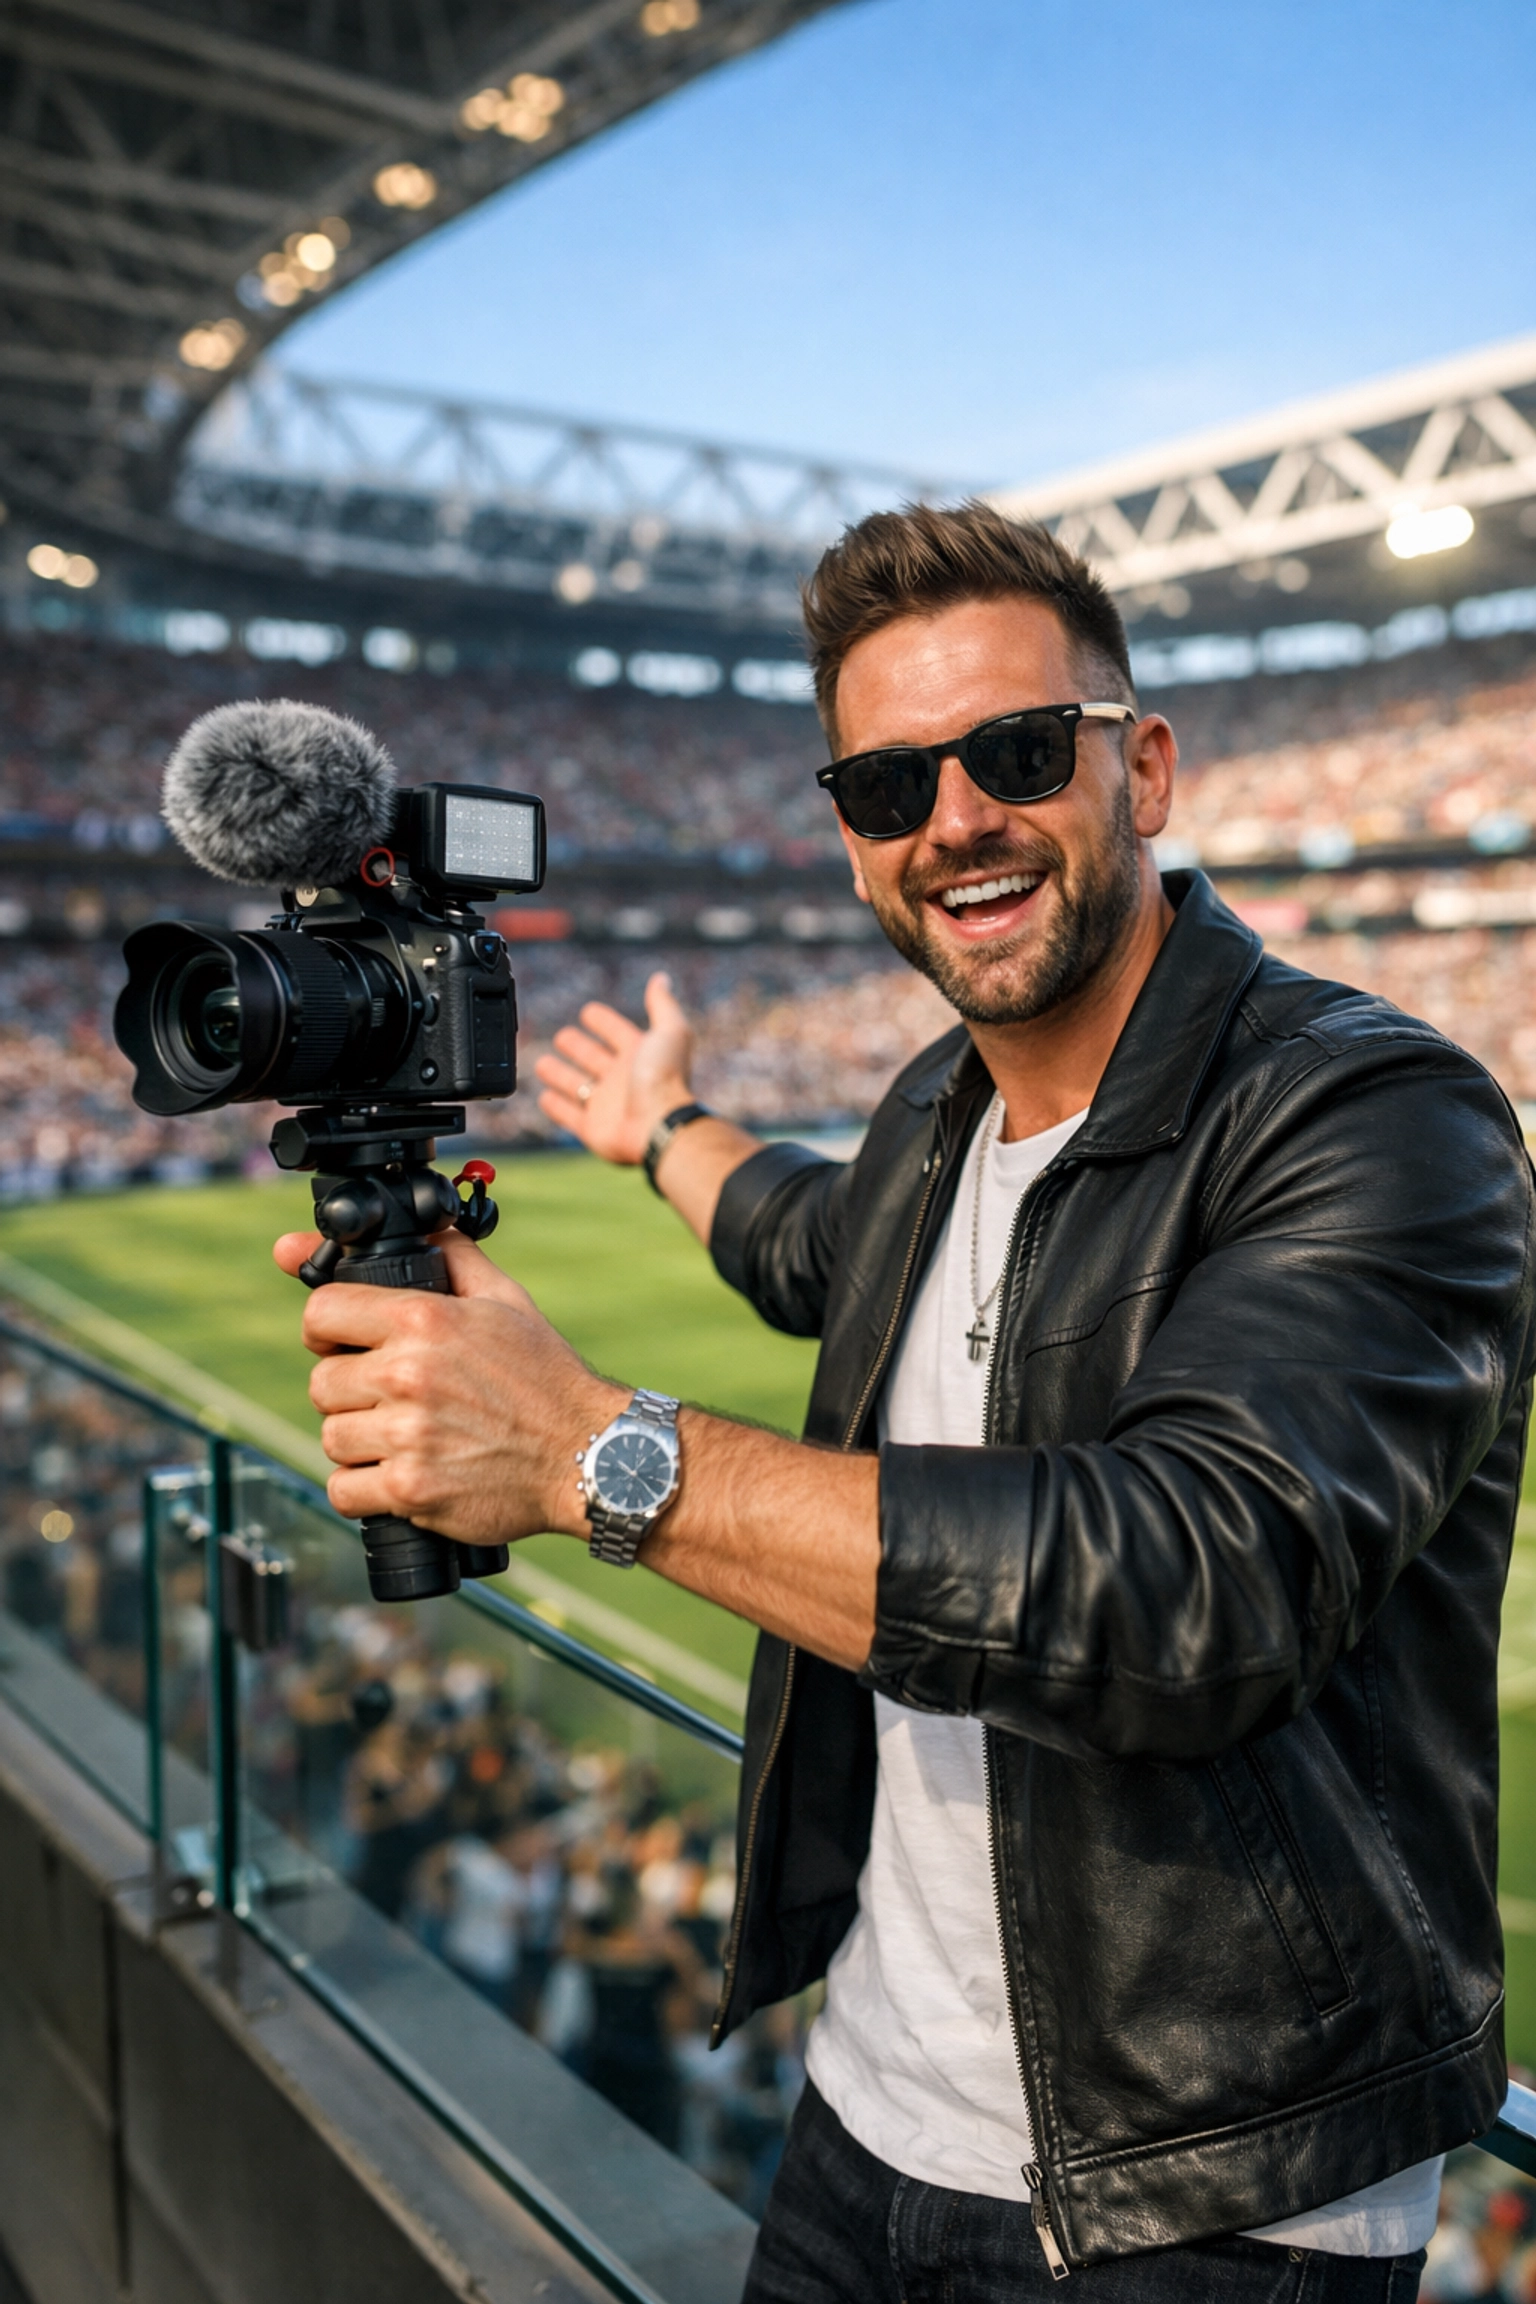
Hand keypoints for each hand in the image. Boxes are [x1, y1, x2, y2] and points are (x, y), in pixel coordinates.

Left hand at [271, 1226, 623, 1540]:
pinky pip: (344, 1490)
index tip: (340, 1341)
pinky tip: (397, 1475)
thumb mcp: (505, 1299)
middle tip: (387, 1397)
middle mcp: (409, 1374)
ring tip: (400, 1437)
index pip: (321, 1312)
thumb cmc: (547, 1378)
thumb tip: (416, 1223)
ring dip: (358, 1441)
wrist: (588, 1455)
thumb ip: (453, 1255)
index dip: (325, 1327)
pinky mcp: (410, 1490)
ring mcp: (408, 1436)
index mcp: (424, 1320)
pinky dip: (363, 1488)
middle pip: (322, 1382)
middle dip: (349, 1389)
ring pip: (332, 1437)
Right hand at [534, 970, 694, 1164]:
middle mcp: (622, 1079)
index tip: (589, 1012)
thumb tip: (661, 978)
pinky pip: (569, 1116)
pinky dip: (556, 1107)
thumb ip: (663, 1005)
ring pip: (576, 1085)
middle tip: (562, 1037)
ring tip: (542, 1064)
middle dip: (577, 1046)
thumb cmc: (665, 1078)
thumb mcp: (670, 1031)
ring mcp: (606, 1105)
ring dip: (559, 1075)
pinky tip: (544, 1097)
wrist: (658, 1125)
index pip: (617, 1032)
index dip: (604, 1022)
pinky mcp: (592, 1128)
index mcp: (639, 1055)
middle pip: (593, 1058)